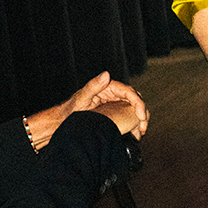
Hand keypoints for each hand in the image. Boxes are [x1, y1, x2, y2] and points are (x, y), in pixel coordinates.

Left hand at [27, 71, 147, 149]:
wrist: (64, 122)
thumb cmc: (70, 110)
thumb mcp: (81, 98)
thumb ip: (93, 86)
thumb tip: (106, 74)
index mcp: (107, 87)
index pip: (129, 92)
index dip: (138, 103)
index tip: (140, 116)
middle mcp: (112, 93)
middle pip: (134, 99)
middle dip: (141, 112)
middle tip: (143, 126)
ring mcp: (113, 103)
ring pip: (132, 108)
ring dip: (139, 119)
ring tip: (141, 132)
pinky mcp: (112, 112)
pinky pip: (127, 115)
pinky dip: (133, 123)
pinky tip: (134, 133)